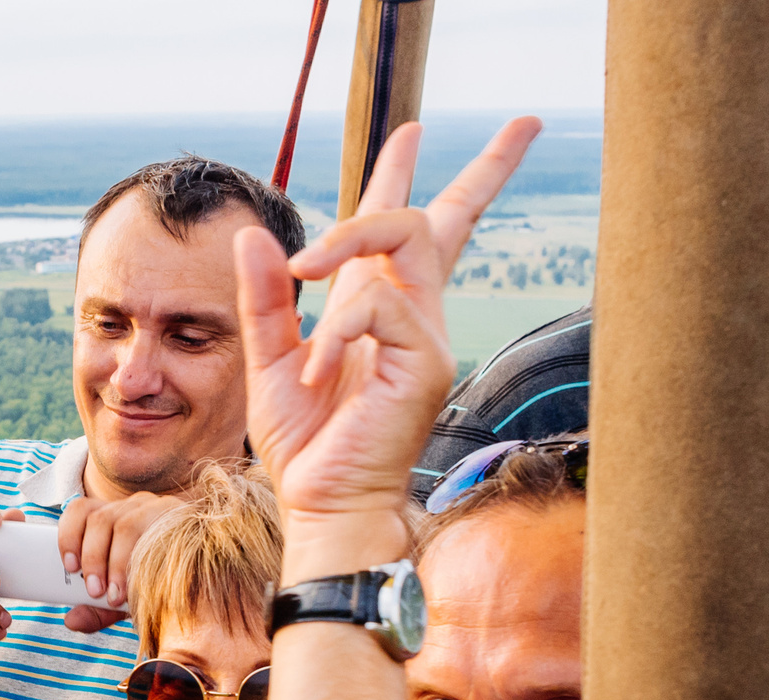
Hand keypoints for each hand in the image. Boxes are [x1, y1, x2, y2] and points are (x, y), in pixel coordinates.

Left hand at [56, 490, 185, 631]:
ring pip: (125, 524)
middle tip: (94, 592)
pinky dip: (144, 559)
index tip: (69, 566)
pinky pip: (157, 530)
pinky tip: (144, 582)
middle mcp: (130, 507)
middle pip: (100, 519)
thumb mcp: (121, 599)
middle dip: (93, 558)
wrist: (202, 577)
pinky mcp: (179, 516)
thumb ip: (96, 610)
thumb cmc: (153, 582)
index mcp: (110, 517)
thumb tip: (71, 621)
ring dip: (116, 563)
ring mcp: (156, 507)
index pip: (81, 510)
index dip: (68, 535)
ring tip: (117, 596)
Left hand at [237, 117, 542, 526]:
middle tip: (513, 125)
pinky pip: (377, 306)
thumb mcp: (268, 359)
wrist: (322, 505)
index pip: (400, 233)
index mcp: (373, 309)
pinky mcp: (425, 359)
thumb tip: (255, 235)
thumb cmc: (305, 445)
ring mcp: (424, 334)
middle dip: (485, 167)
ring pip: (402, 234)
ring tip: (302, 276)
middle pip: (444, 218)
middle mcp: (408, 313)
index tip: (410, 131)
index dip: (401, 178)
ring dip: (343, 240)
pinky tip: (314, 371)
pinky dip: (334, 332)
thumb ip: (265, 298)